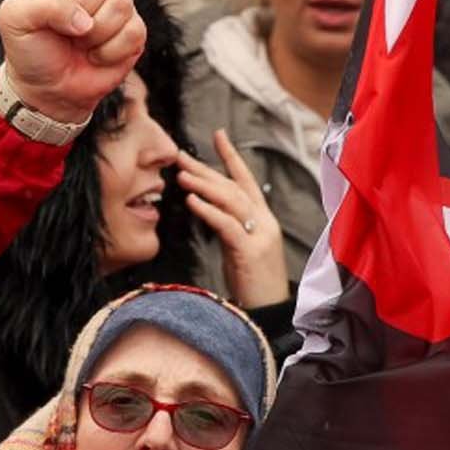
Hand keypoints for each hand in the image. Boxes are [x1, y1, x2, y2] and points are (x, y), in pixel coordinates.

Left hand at [0, 0, 144, 125]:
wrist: (48, 90)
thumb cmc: (29, 50)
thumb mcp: (14, 20)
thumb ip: (42, 4)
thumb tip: (84, 20)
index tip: (43, 10)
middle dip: (75, 15)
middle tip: (63, 32)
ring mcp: (114, 1)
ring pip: (120, 2)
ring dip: (94, 35)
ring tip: (79, 43)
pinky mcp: (133, 27)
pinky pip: (134, 30)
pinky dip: (110, 52)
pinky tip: (96, 55)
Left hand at [177, 131, 289, 308]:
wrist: (269, 314)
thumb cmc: (252, 283)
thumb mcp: (240, 249)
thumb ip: (229, 227)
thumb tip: (208, 209)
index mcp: (263, 220)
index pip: (246, 181)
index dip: (231, 157)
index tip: (217, 135)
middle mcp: (264, 223)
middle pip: (234, 187)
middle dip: (207, 168)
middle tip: (180, 155)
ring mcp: (260, 236)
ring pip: (232, 202)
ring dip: (205, 185)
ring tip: (181, 174)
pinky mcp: (251, 253)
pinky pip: (228, 226)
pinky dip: (209, 211)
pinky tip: (191, 201)